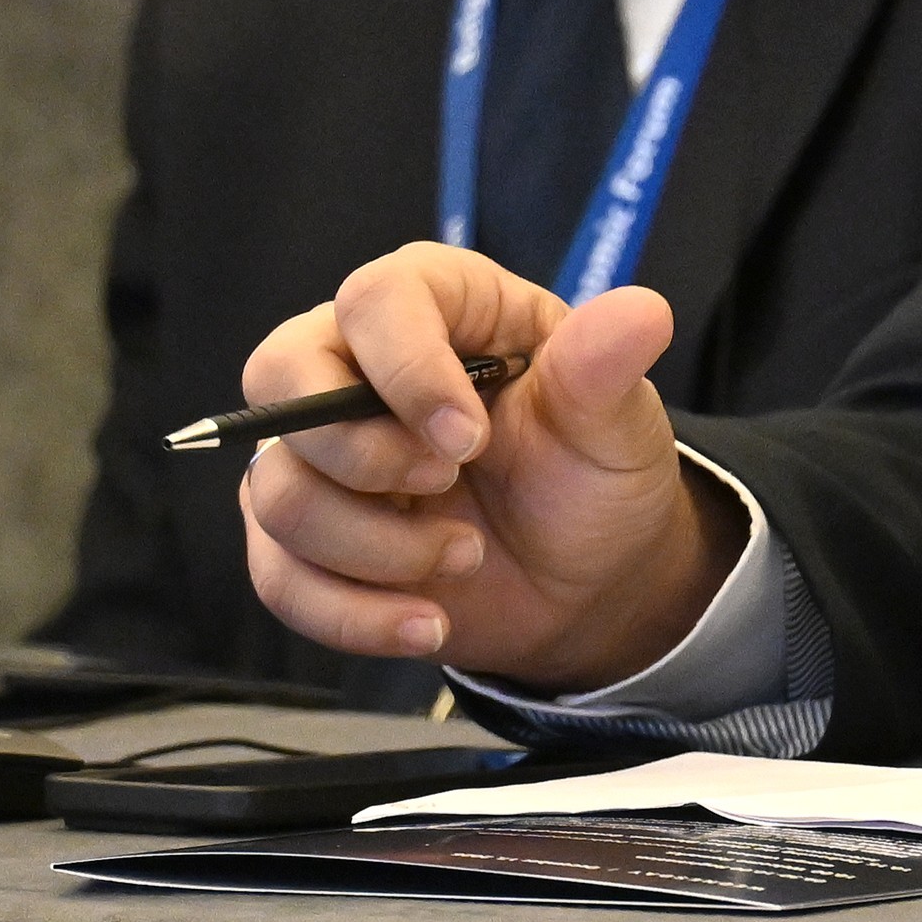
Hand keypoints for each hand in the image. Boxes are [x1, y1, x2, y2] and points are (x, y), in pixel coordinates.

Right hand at [233, 245, 742, 689]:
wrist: (582, 579)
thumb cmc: (590, 472)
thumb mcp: (615, 423)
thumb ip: (609, 368)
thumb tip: (642, 313)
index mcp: (436, 304)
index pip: (374, 299)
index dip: (407, 368)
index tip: (468, 439)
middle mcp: (354, 364)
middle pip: (280, 375)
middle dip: (365, 455)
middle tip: (449, 483)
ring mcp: (316, 455)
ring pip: (280, 492)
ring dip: (378, 549)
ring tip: (465, 555)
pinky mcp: (298, 539)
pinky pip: (278, 577)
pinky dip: (355, 615)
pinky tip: (428, 622)